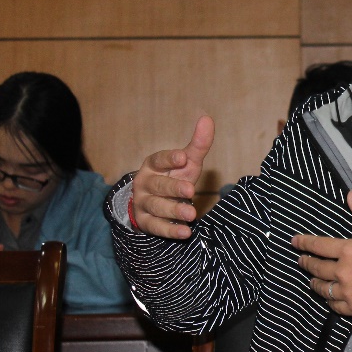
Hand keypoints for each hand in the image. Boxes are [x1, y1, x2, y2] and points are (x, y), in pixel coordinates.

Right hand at [131, 116, 214, 239]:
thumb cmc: (174, 177)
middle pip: (158, 185)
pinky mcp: (146, 222)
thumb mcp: (187, 162)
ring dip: (174, 211)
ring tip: (191, 214)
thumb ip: (198, 144)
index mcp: (153, 165)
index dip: (169, 158)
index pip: (158, 159)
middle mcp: (145, 183)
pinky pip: (157, 227)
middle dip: (173, 188)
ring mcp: (144, 203)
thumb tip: (207, 119)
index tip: (183, 157)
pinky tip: (185, 232)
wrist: (153, 203)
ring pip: (157, 207)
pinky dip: (170, 231)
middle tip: (190, 191)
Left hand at [292, 191, 351, 318]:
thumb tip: (349, 195)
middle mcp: (343, 272)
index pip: (319, 245)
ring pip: (322, 288)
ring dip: (314, 282)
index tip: (295, 242)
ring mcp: (347, 292)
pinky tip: (328, 296)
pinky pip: (334, 305)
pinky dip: (328, 300)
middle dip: (306, 262)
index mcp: (349, 250)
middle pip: (317, 268)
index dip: (304, 243)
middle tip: (301, 260)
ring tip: (312, 280)